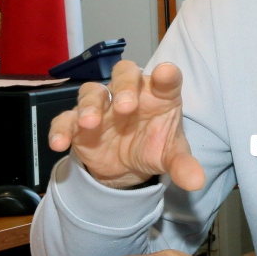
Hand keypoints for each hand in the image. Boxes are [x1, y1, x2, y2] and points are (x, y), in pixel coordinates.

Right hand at [48, 60, 204, 190]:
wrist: (127, 165)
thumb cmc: (154, 145)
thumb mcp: (170, 157)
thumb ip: (183, 165)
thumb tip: (196, 182)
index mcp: (159, 94)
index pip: (165, 79)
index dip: (166, 75)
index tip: (167, 74)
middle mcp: (130, 93)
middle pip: (124, 74)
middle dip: (123, 87)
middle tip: (125, 106)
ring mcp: (103, 106)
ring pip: (92, 92)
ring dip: (90, 105)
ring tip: (90, 123)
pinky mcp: (79, 124)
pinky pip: (65, 119)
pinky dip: (60, 129)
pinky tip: (59, 143)